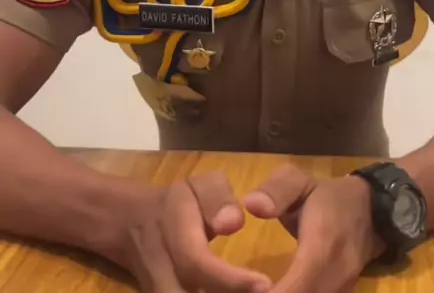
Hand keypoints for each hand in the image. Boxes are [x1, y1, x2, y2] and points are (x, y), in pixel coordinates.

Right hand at [100, 171, 272, 292]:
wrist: (131, 224)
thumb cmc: (177, 203)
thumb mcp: (198, 186)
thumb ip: (217, 198)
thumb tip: (233, 223)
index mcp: (173, 233)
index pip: (197, 263)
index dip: (230, 279)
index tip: (265, 284)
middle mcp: (160, 271)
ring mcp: (158, 292)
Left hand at [243, 164, 382, 292]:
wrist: (370, 211)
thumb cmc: (327, 197)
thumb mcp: (299, 180)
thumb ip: (276, 190)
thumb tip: (251, 205)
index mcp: (323, 245)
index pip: (299, 284)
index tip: (246, 289)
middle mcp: (336, 275)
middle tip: (241, 288)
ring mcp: (342, 290)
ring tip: (254, 288)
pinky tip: (274, 290)